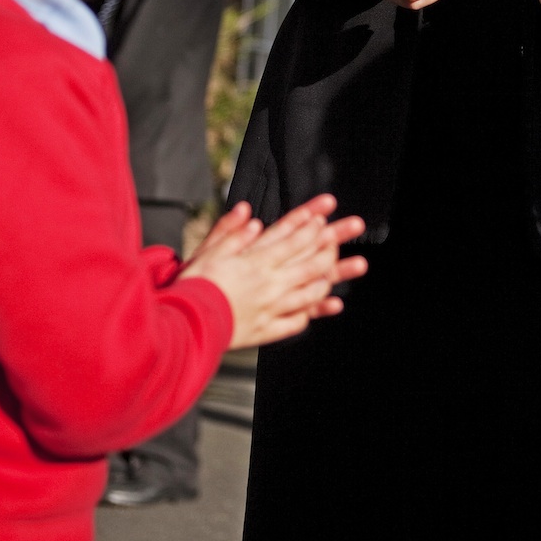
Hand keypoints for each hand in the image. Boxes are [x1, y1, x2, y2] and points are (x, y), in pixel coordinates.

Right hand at [181, 195, 366, 348]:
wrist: (184, 326)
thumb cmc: (192, 288)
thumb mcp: (206, 252)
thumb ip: (229, 233)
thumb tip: (249, 216)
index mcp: (255, 262)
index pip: (291, 237)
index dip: (312, 222)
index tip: (328, 210)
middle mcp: (269, 283)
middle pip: (310, 259)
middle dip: (336, 240)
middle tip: (355, 226)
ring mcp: (271, 307)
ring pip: (311, 290)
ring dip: (335, 275)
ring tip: (356, 265)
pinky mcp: (266, 329)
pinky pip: (296, 321)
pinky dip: (314, 312)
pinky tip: (330, 305)